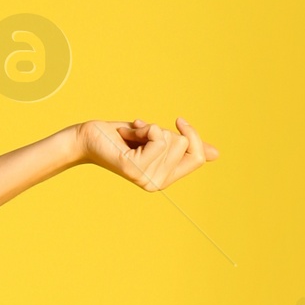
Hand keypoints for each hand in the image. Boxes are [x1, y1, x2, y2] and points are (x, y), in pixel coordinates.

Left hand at [77, 114, 219, 192]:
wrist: (89, 138)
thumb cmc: (121, 138)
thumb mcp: (158, 140)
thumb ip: (184, 148)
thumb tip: (215, 154)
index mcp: (165, 179)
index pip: (196, 157)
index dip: (193, 135)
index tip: (179, 121)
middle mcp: (157, 183)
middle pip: (183, 143)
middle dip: (162, 131)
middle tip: (139, 136)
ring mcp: (146, 178)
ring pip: (170, 139)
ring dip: (150, 129)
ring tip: (131, 137)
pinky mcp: (135, 168)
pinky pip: (157, 137)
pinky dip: (144, 129)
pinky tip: (127, 136)